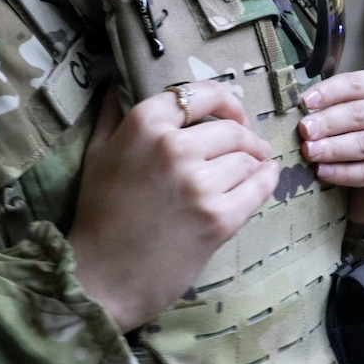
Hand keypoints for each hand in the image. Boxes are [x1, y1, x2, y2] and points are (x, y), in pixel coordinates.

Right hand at [68, 82, 278, 332]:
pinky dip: (267, 180)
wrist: (101, 278)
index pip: (200, 93)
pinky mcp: (218, 218)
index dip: (225, 101)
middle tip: (249, 146)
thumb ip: (110, 117)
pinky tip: (268, 176)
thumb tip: (114, 86)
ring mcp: (198, 183)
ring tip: (252, 167)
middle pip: (231, 129)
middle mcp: (173, 147)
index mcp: (144, 125)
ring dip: (253, 162)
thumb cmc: (97, 216)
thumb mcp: (96, 156)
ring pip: (246, 158)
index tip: (232, 114)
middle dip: (244, 136)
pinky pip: (258, 188)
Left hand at [297, 69, 363, 225]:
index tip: (304, 102)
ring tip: (309, 152)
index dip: (329, 92)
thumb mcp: (341, 116)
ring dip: (334, 148)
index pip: (357, 84)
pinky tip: (323, 172)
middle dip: (329, 122)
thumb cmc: (352, 136)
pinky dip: (344, 172)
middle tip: (304, 131)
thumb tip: (295, 107)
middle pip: (361, 113)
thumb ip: (325, 107)